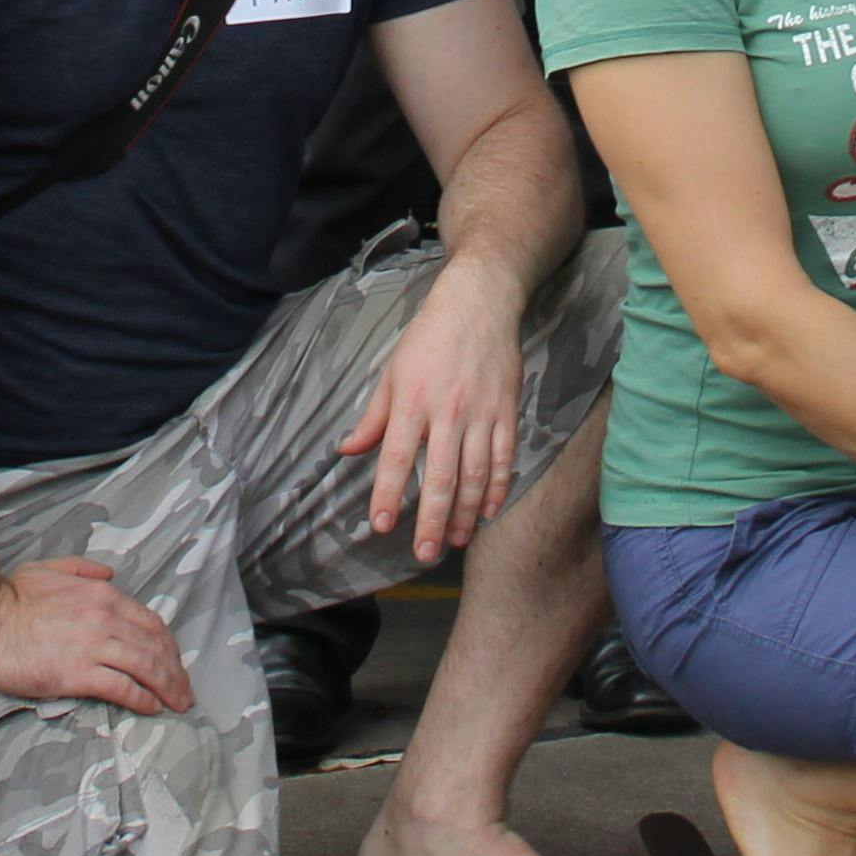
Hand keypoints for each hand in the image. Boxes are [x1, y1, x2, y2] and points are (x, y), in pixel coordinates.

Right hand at [0, 552, 191, 712]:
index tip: (175, 661)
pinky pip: (122, 688)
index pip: (150, 622)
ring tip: (178, 704)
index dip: (168, 645)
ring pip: (146, 667)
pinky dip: (142, 698)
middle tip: (185, 690)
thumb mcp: (49, 568)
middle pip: (155, 646)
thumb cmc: (10, 596)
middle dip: (176, 671)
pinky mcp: (79, 674)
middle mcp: (105, 619)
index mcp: (101, 594)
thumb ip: (83, 568)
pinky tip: (152, 707)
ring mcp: (94, 647)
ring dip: (168, 688)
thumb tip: (110, 575)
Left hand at [337, 257, 529, 562]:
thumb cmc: (428, 338)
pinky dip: (498, 488)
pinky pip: (505, 458)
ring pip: (475, 474)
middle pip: (440, 476)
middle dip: (432, 520)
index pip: (396, 457)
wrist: (479, 303)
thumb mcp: (391, 372)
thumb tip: (348, 450)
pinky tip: (488, 512)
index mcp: (411, 401)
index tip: (382, 525)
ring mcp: (481, 413)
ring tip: (455, 541)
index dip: (388, 494)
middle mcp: (447, 411)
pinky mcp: (507, 412)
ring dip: (465, 513)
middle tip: (425, 553)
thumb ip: (373, 416)